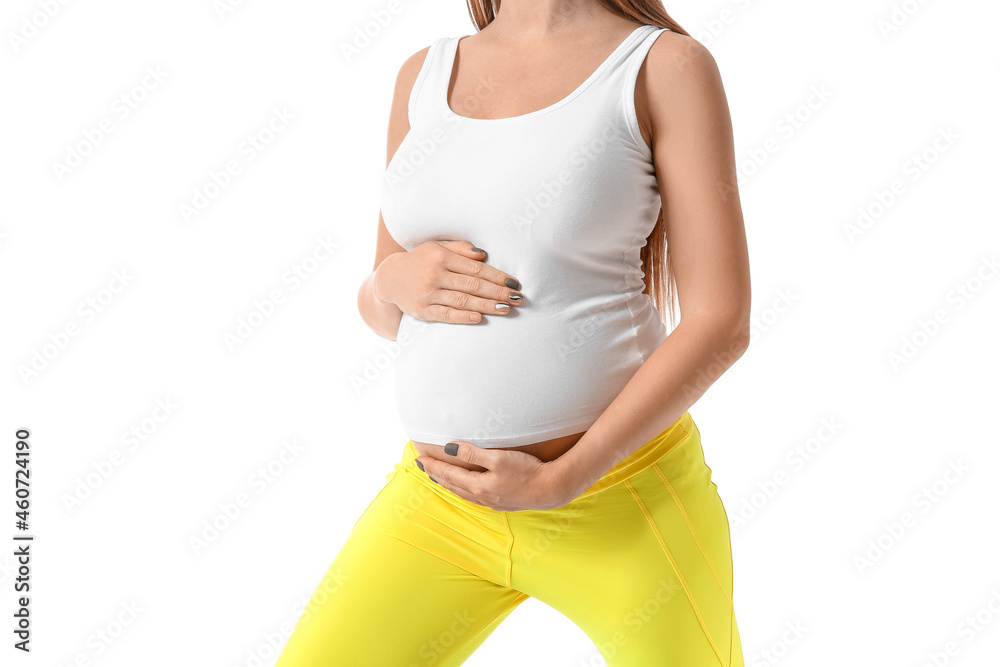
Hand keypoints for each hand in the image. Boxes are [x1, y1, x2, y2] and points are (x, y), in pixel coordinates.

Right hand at [373, 241, 523, 323]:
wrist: (389, 278)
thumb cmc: (421, 261)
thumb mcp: (437, 247)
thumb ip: (461, 249)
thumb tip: (484, 256)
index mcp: (441, 257)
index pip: (475, 269)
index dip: (497, 277)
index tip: (514, 283)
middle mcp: (435, 275)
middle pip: (472, 286)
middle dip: (497, 293)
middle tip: (518, 298)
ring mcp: (428, 294)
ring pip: (462, 301)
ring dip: (486, 306)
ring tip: (506, 309)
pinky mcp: (422, 311)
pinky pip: (447, 315)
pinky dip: (464, 317)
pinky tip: (480, 318)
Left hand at [415, 441, 577, 510]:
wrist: (552, 489)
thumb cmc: (527, 470)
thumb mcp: (498, 458)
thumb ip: (472, 453)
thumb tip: (449, 449)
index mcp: (478, 486)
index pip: (448, 474)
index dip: (433, 465)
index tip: (419, 457)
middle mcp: (482, 496)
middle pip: (452, 485)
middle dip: (436, 474)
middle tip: (422, 466)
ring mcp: (492, 501)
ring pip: (462, 492)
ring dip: (448, 483)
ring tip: (438, 477)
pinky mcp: (502, 502)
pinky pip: (473, 496)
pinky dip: (462, 489)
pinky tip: (465, 488)